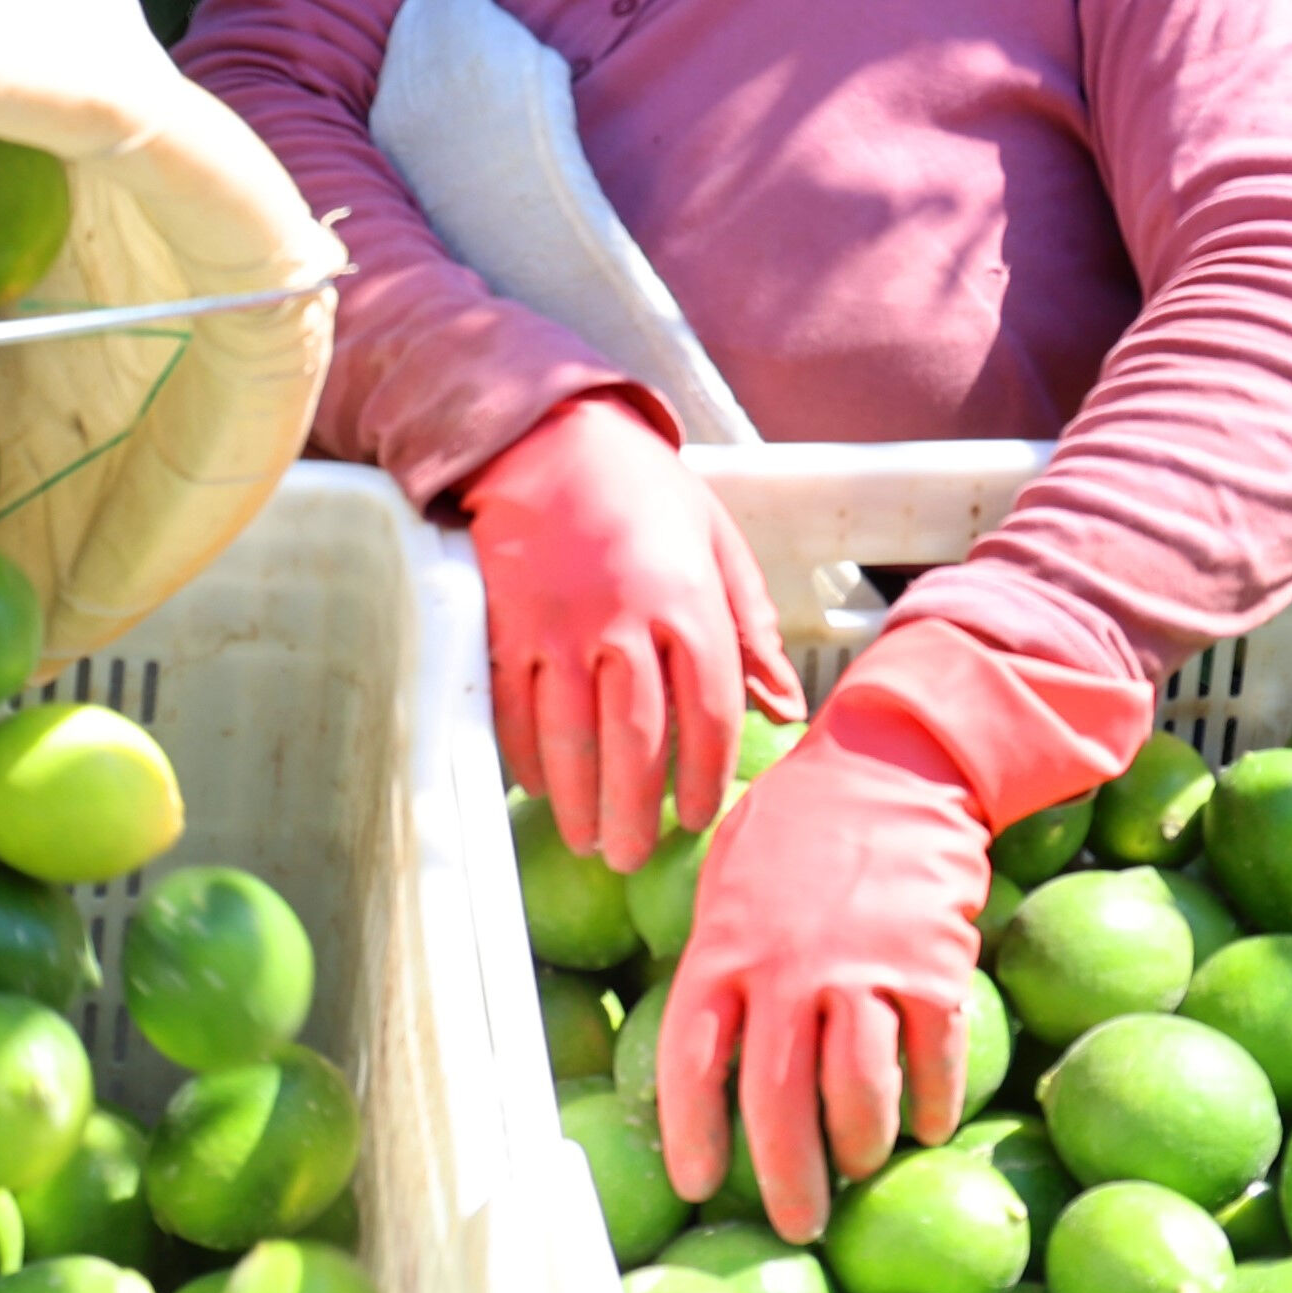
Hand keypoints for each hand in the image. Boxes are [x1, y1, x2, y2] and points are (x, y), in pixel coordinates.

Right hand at [457, 390, 798, 872]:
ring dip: (580, 801)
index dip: (704, 778)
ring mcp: (558, 630)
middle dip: (635, 812)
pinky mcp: (505, 629)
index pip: (707, 714)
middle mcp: (624, 624)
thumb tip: (786, 711)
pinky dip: (528, 758)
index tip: (698, 818)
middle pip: (635, 742)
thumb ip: (751, 630)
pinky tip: (542, 787)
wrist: (546, 436)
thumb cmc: (645, 489)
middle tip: (632, 856)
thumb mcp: (718, 542)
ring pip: (571, 739)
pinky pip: (515, 711)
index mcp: (687, 604)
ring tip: (588, 841)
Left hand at [656, 692, 987, 1238]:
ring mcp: (863, 974)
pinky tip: (929, 1127)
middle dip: (788, 1178)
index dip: (690, 1134)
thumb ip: (716, 956)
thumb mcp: (728, 879)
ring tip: (860, 1168)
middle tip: (797, 1222)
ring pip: (859, 1096)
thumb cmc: (798, 821)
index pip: (693, 1064)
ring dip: (860, 1148)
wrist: (893, 765)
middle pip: (780, 1104)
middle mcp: (787, 973)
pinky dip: (932, 1104)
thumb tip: (703, 1030)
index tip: (696, 1185)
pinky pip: (932, 1061)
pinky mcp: (932, 970)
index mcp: (723, 952)